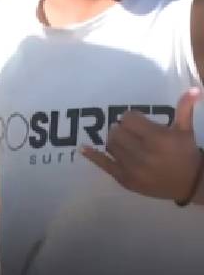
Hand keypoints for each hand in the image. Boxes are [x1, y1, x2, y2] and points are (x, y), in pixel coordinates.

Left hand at [82, 88, 201, 200]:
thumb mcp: (185, 130)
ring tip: (125, 141)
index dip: (133, 118)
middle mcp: (143, 154)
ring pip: (110, 145)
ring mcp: (132, 168)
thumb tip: (195, 89)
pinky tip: (83, 148)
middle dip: (123, 129)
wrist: (190, 185)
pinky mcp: (125, 180)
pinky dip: (93, 155)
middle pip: (117, 131)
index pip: (128, 119)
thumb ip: (185, 108)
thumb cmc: (185, 153)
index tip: (139, 122)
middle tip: (131, 132)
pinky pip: (104, 165)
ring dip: (114, 140)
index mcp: (157, 139)